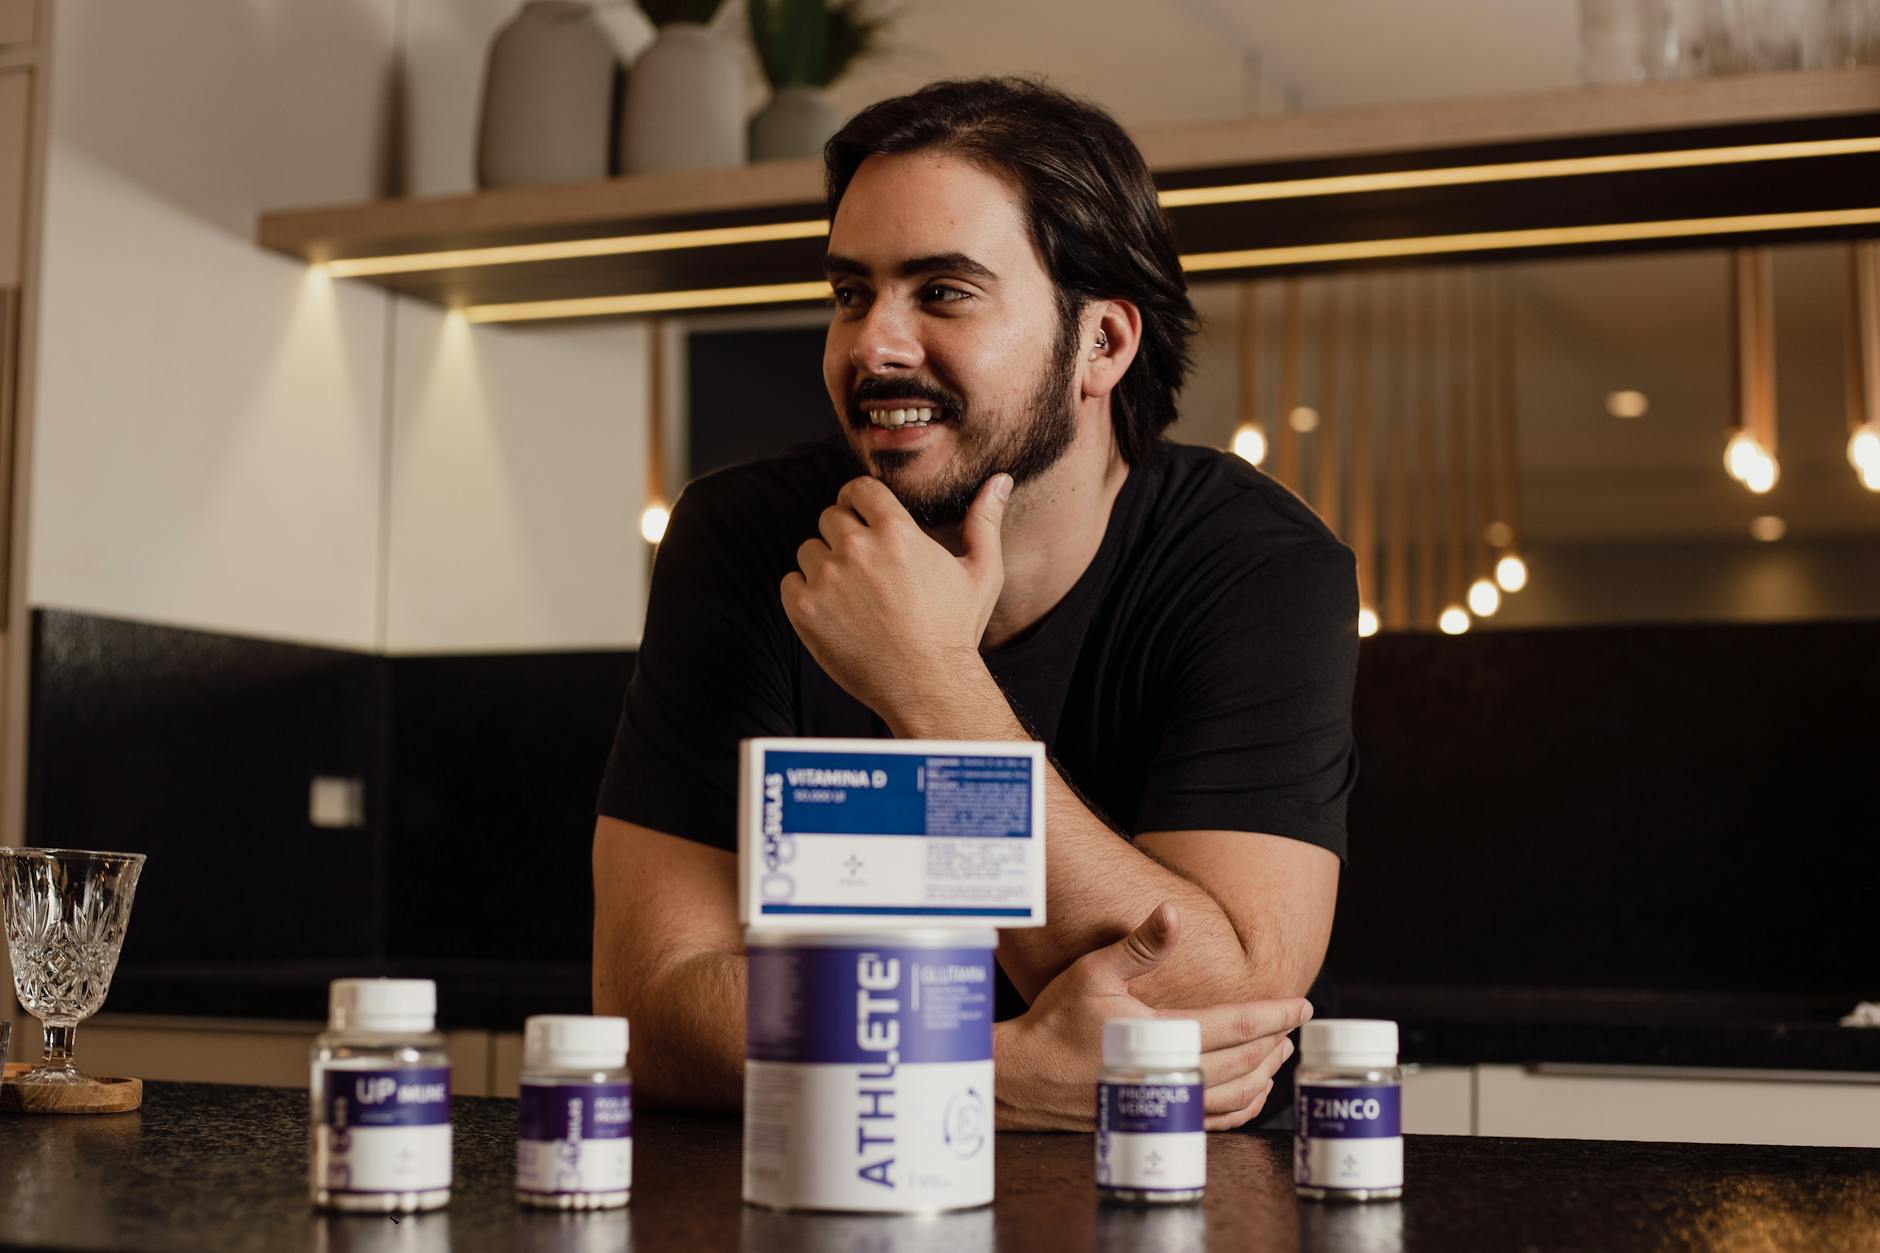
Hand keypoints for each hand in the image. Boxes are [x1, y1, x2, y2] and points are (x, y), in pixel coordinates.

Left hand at [780, 473, 1010, 721]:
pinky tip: (833, 612)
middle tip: (862, 566)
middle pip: (831, 516)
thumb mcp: (981, 572)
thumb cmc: (955, 629)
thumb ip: (985, 521)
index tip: (861, 516)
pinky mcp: (805, 609)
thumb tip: (1000, 481)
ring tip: (851, 594)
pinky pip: (790, 582)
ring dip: (824, 564)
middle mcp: (857, 548)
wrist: (927, 685)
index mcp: (896, 532)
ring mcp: (827, 578)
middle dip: (844, 534)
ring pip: (808, 549)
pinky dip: (805, 593)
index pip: (858, 489)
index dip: (858, 500)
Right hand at [994, 903, 1311, 1131]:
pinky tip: (1249, 1095)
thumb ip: (1140, 945)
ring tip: (1278, 1056)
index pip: (1237, 1026)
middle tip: (1294, 1026)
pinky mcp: (1156, 1119)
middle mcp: (1171, 1075)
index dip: (1274, 1014)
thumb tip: (1173, 912)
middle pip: (1244, 1062)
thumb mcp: (1094, 972)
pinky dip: (1241, 1109)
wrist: (1026, 1077)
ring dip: (1264, 1075)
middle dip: (1275, 1042)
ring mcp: (1166, 1103)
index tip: (1301, 1005)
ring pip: (1235, 1096)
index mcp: (1163, 1037)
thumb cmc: (1057, 1019)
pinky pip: (1214, 1122)